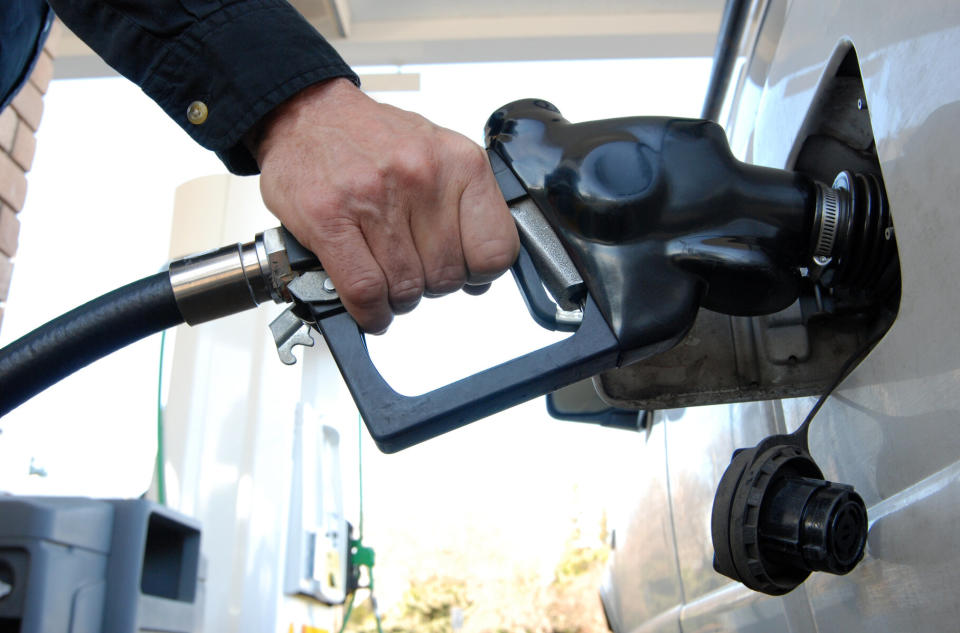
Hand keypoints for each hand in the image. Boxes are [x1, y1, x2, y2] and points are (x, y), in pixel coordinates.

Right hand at [252, 78, 518, 332]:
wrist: (308, 113)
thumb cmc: (372, 139)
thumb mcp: (438, 156)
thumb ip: (463, 208)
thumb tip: (478, 275)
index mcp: (460, 162)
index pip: (496, 250)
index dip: (480, 274)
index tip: (466, 273)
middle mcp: (422, 176)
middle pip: (447, 276)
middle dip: (431, 286)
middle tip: (414, 272)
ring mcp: (374, 197)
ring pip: (407, 288)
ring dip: (398, 299)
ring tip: (387, 281)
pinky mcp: (329, 218)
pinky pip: (365, 290)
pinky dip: (370, 311)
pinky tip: (370, 307)